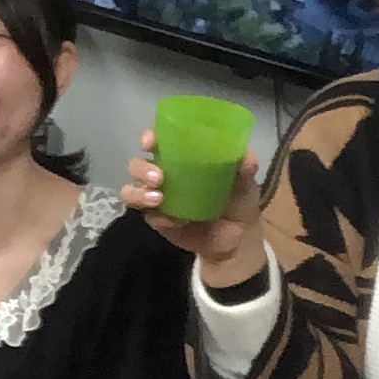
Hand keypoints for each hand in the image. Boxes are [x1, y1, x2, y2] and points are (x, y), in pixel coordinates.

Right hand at [123, 130, 266, 292]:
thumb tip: (247, 158)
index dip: (148, 138)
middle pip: (136, 165)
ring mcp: (157, 198)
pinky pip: (149, 216)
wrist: (237, 239)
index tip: (149, 142)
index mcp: (181, 156)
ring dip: (139, 193)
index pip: (157, 141)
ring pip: (131, 191)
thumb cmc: (238, 200)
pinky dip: (160, 217)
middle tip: (158, 177)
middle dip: (141, 169)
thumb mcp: (245, 183)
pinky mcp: (158, 220)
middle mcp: (164, 173)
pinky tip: (177, 220)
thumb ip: (244, 170)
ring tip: (158, 199)